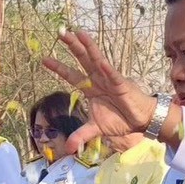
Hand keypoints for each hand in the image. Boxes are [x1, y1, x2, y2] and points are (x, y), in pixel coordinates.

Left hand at [42, 29, 170, 152]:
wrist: (140, 122)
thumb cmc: (120, 120)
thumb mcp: (95, 128)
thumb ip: (80, 136)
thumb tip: (67, 149)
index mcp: (90, 88)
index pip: (71, 75)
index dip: (58, 68)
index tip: (44, 59)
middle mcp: (98, 80)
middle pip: (82, 60)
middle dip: (72, 47)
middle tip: (61, 33)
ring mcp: (109, 80)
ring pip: (96, 60)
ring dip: (88, 48)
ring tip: (78, 33)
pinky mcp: (122, 84)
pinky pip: (113, 75)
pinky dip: (107, 69)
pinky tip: (100, 60)